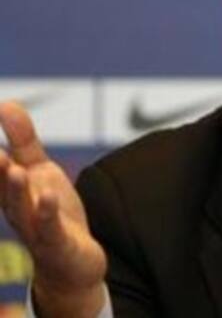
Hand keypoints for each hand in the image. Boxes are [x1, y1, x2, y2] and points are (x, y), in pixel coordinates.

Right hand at [0, 101, 106, 317]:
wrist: (72, 261)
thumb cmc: (50, 212)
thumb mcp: (38, 170)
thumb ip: (23, 140)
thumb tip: (5, 103)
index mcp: (8, 189)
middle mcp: (16, 208)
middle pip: (2, 187)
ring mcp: (35, 227)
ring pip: (21, 208)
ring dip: (14, 189)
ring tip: (12, 168)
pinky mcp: (57, 242)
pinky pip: (50, 228)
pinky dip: (47, 212)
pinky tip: (47, 195)